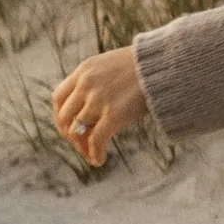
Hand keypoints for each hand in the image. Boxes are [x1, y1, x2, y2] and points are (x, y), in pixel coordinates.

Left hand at [51, 44, 148, 167]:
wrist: (165, 63)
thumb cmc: (146, 65)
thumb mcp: (113, 65)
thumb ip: (98, 80)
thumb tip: (93, 103)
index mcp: (85, 70)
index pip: (58, 98)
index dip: (61, 116)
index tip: (69, 126)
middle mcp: (86, 85)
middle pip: (65, 117)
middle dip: (70, 133)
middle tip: (82, 143)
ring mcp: (98, 100)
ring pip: (77, 131)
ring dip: (82, 146)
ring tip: (92, 153)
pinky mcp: (113, 115)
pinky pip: (96, 141)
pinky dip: (94, 154)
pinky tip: (100, 160)